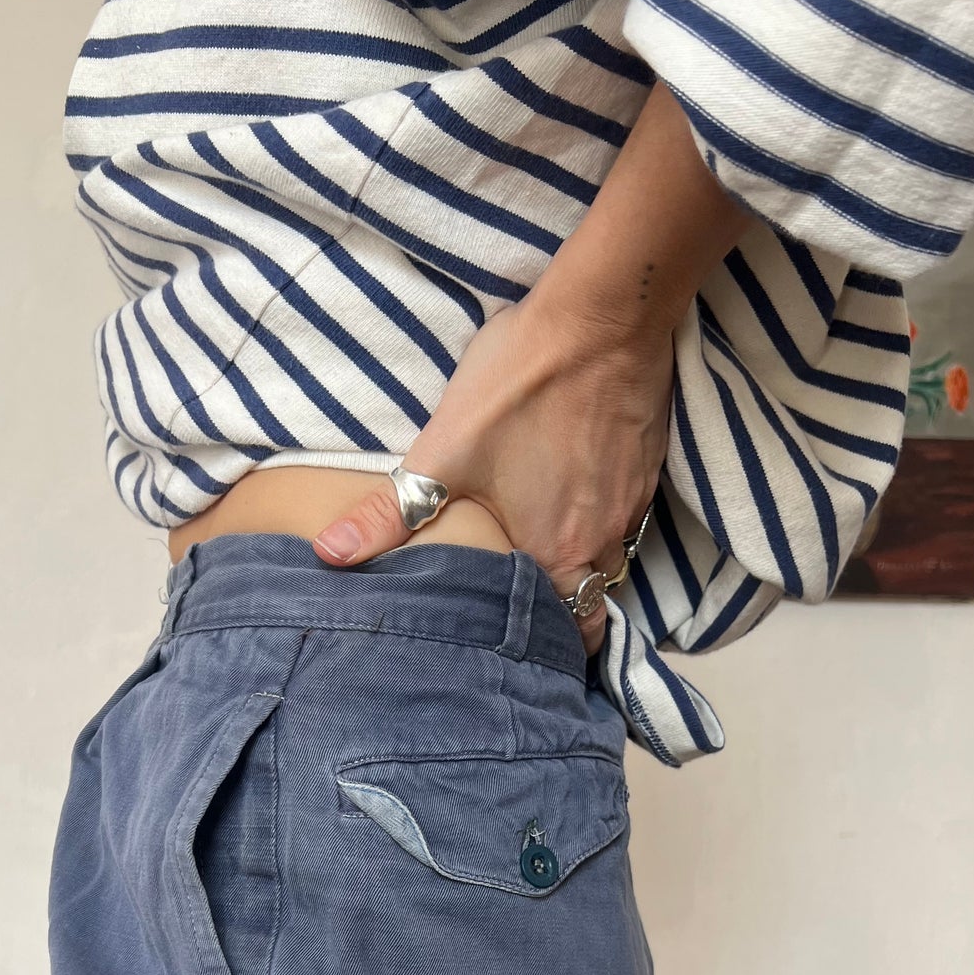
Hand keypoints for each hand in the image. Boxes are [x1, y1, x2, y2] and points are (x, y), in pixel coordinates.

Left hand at [312, 291, 674, 655]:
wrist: (605, 315)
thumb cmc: (523, 382)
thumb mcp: (442, 451)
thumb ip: (388, 515)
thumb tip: (328, 557)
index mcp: (557, 553)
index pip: (571, 634)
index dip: (550, 652)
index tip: (525, 659)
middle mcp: (602, 542)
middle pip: (591, 604)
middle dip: (565, 619)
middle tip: (529, 623)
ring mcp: (631, 505)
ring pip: (610, 562)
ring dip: (582, 570)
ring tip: (542, 567)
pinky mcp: (645, 468)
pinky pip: (624, 520)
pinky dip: (597, 525)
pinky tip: (568, 504)